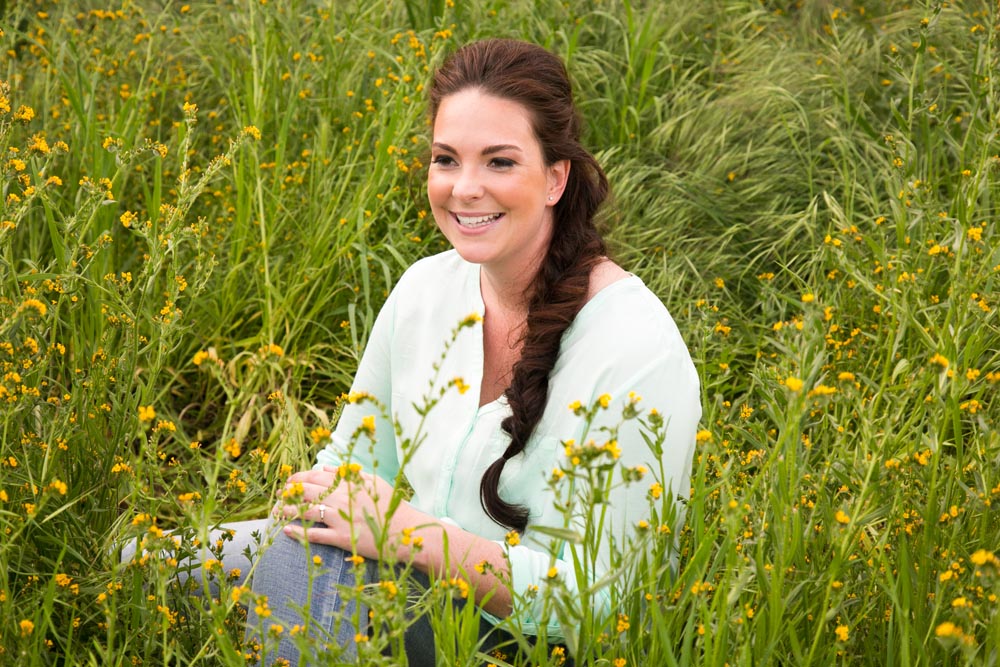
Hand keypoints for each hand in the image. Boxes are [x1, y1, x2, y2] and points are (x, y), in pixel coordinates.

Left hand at [277, 467, 418, 560]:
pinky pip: (315, 535)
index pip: (315, 477)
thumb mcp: (372, 482)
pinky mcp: (342, 537)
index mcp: (347, 484)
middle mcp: (341, 499)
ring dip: (288, 511)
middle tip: (279, 496)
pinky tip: (288, 531)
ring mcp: (340, 518)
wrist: (404, 529)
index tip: (289, 481)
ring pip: (306, 512)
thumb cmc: (390, 505)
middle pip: (307, 493)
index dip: (299, 478)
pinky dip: (299, 532)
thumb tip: (324, 468)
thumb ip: (348, 473)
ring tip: (276, 513)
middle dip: (289, 493)